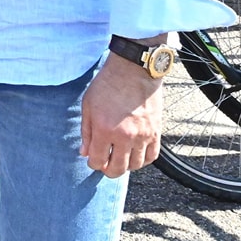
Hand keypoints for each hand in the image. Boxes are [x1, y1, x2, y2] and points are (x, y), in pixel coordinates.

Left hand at [79, 55, 162, 175]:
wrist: (133, 70)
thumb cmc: (108, 84)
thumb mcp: (88, 105)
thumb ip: (86, 132)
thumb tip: (84, 152)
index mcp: (105, 130)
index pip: (98, 161)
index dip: (93, 163)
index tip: (92, 159)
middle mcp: (125, 136)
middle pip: (118, 169)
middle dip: (108, 170)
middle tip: (105, 164)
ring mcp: (143, 135)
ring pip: (135, 165)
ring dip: (126, 166)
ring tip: (119, 158)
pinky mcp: (155, 132)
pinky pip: (151, 156)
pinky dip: (142, 160)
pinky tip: (135, 155)